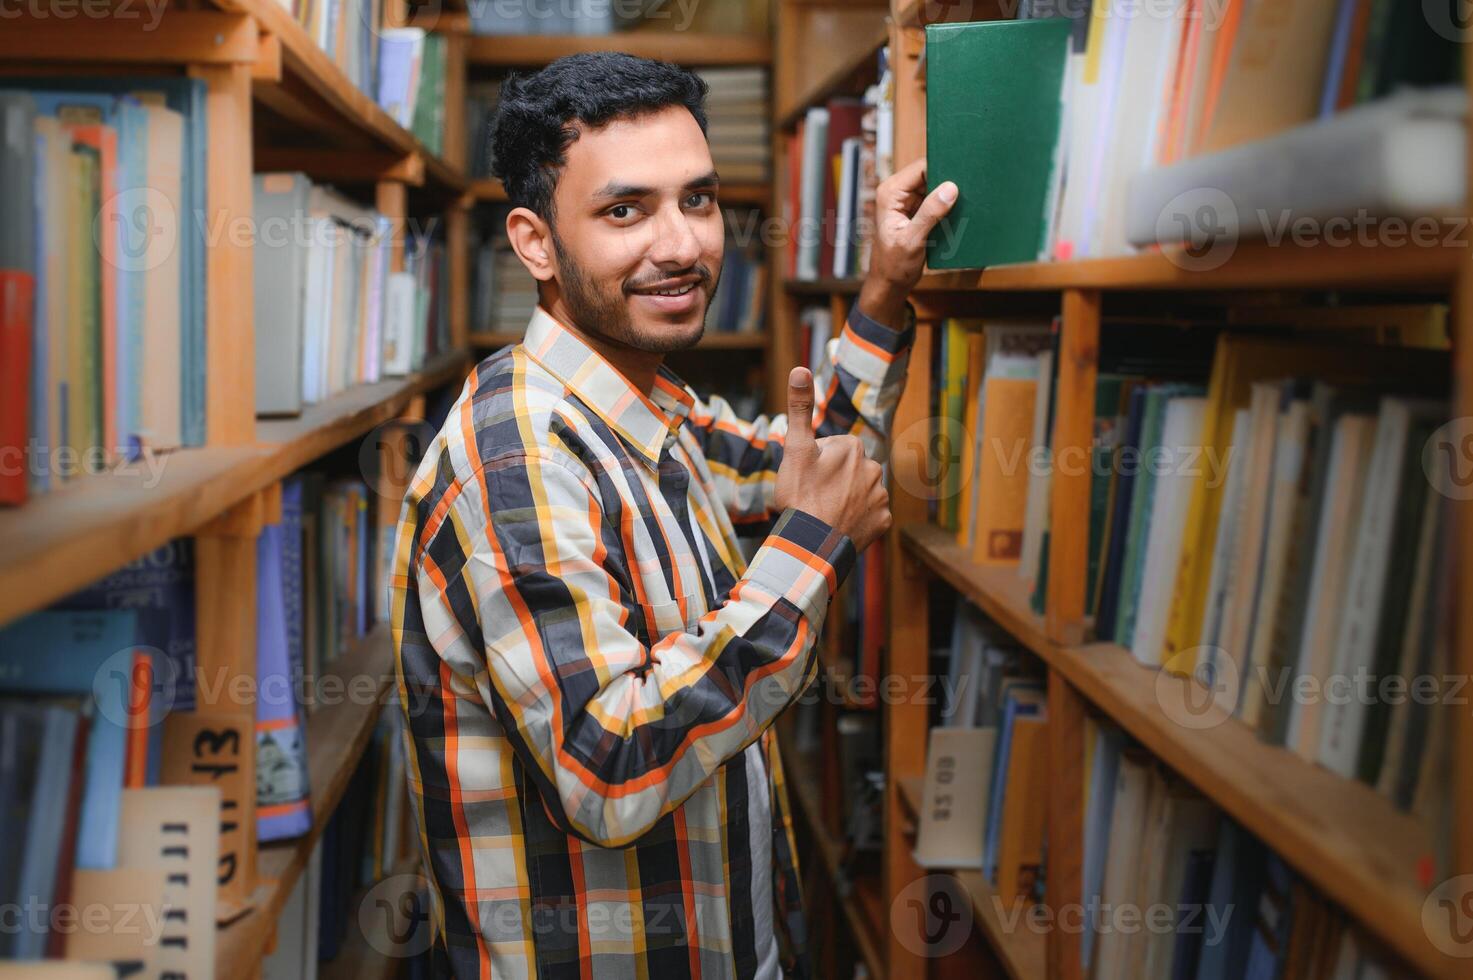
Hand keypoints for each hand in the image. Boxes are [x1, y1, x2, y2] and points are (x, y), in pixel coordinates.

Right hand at [774, 367, 891, 551]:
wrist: (812, 544)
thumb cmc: (801, 495)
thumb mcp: (795, 449)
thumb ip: (799, 408)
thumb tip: (799, 368)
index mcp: (854, 448)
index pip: (833, 448)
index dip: (815, 463)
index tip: (806, 478)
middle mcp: (874, 468)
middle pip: (848, 470)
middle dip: (833, 479)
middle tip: (813, 497)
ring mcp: (881, 497)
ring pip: (860, 492)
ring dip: (846, 499)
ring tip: (825, 513)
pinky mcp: (884, 522)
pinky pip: (870, 516)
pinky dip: (857, 520)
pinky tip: (840, 526)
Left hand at [860, 159, 957, 327]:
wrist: (889, 283)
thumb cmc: (894, 265)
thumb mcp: (912, 240)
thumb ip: (930, 214)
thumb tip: (950, 189)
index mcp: (890, 193)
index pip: (920, 168)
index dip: (942, 169)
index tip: (962, 177)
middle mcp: (896, 192)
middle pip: (929, 174)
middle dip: (947, 181)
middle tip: (967, 191)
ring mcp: (906, 201)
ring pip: (934, 186)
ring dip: (948, 194)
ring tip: (963, 203)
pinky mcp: (915, 210)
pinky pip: (935, 199)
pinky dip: (946, 205)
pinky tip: (957, 212)